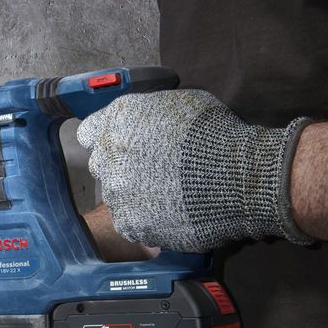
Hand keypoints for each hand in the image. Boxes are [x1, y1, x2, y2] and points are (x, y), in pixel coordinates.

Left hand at [76, 90, 313, 252]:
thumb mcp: (177, 104)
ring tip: (169, 195)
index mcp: (117, 120)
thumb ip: (147, 114)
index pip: (89, 133)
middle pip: (102, 165)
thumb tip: (142, 122)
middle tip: (153, 171)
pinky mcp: (129, 223)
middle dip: (121, 168)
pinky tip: (170, 213)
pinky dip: (146, 220)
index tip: (121, 147)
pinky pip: (130, 222)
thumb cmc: (216, 133)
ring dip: (135, 196)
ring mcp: (116, 192)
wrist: (238, 176)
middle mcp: (109, 155)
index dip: (105, 140)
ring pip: (116, 196)